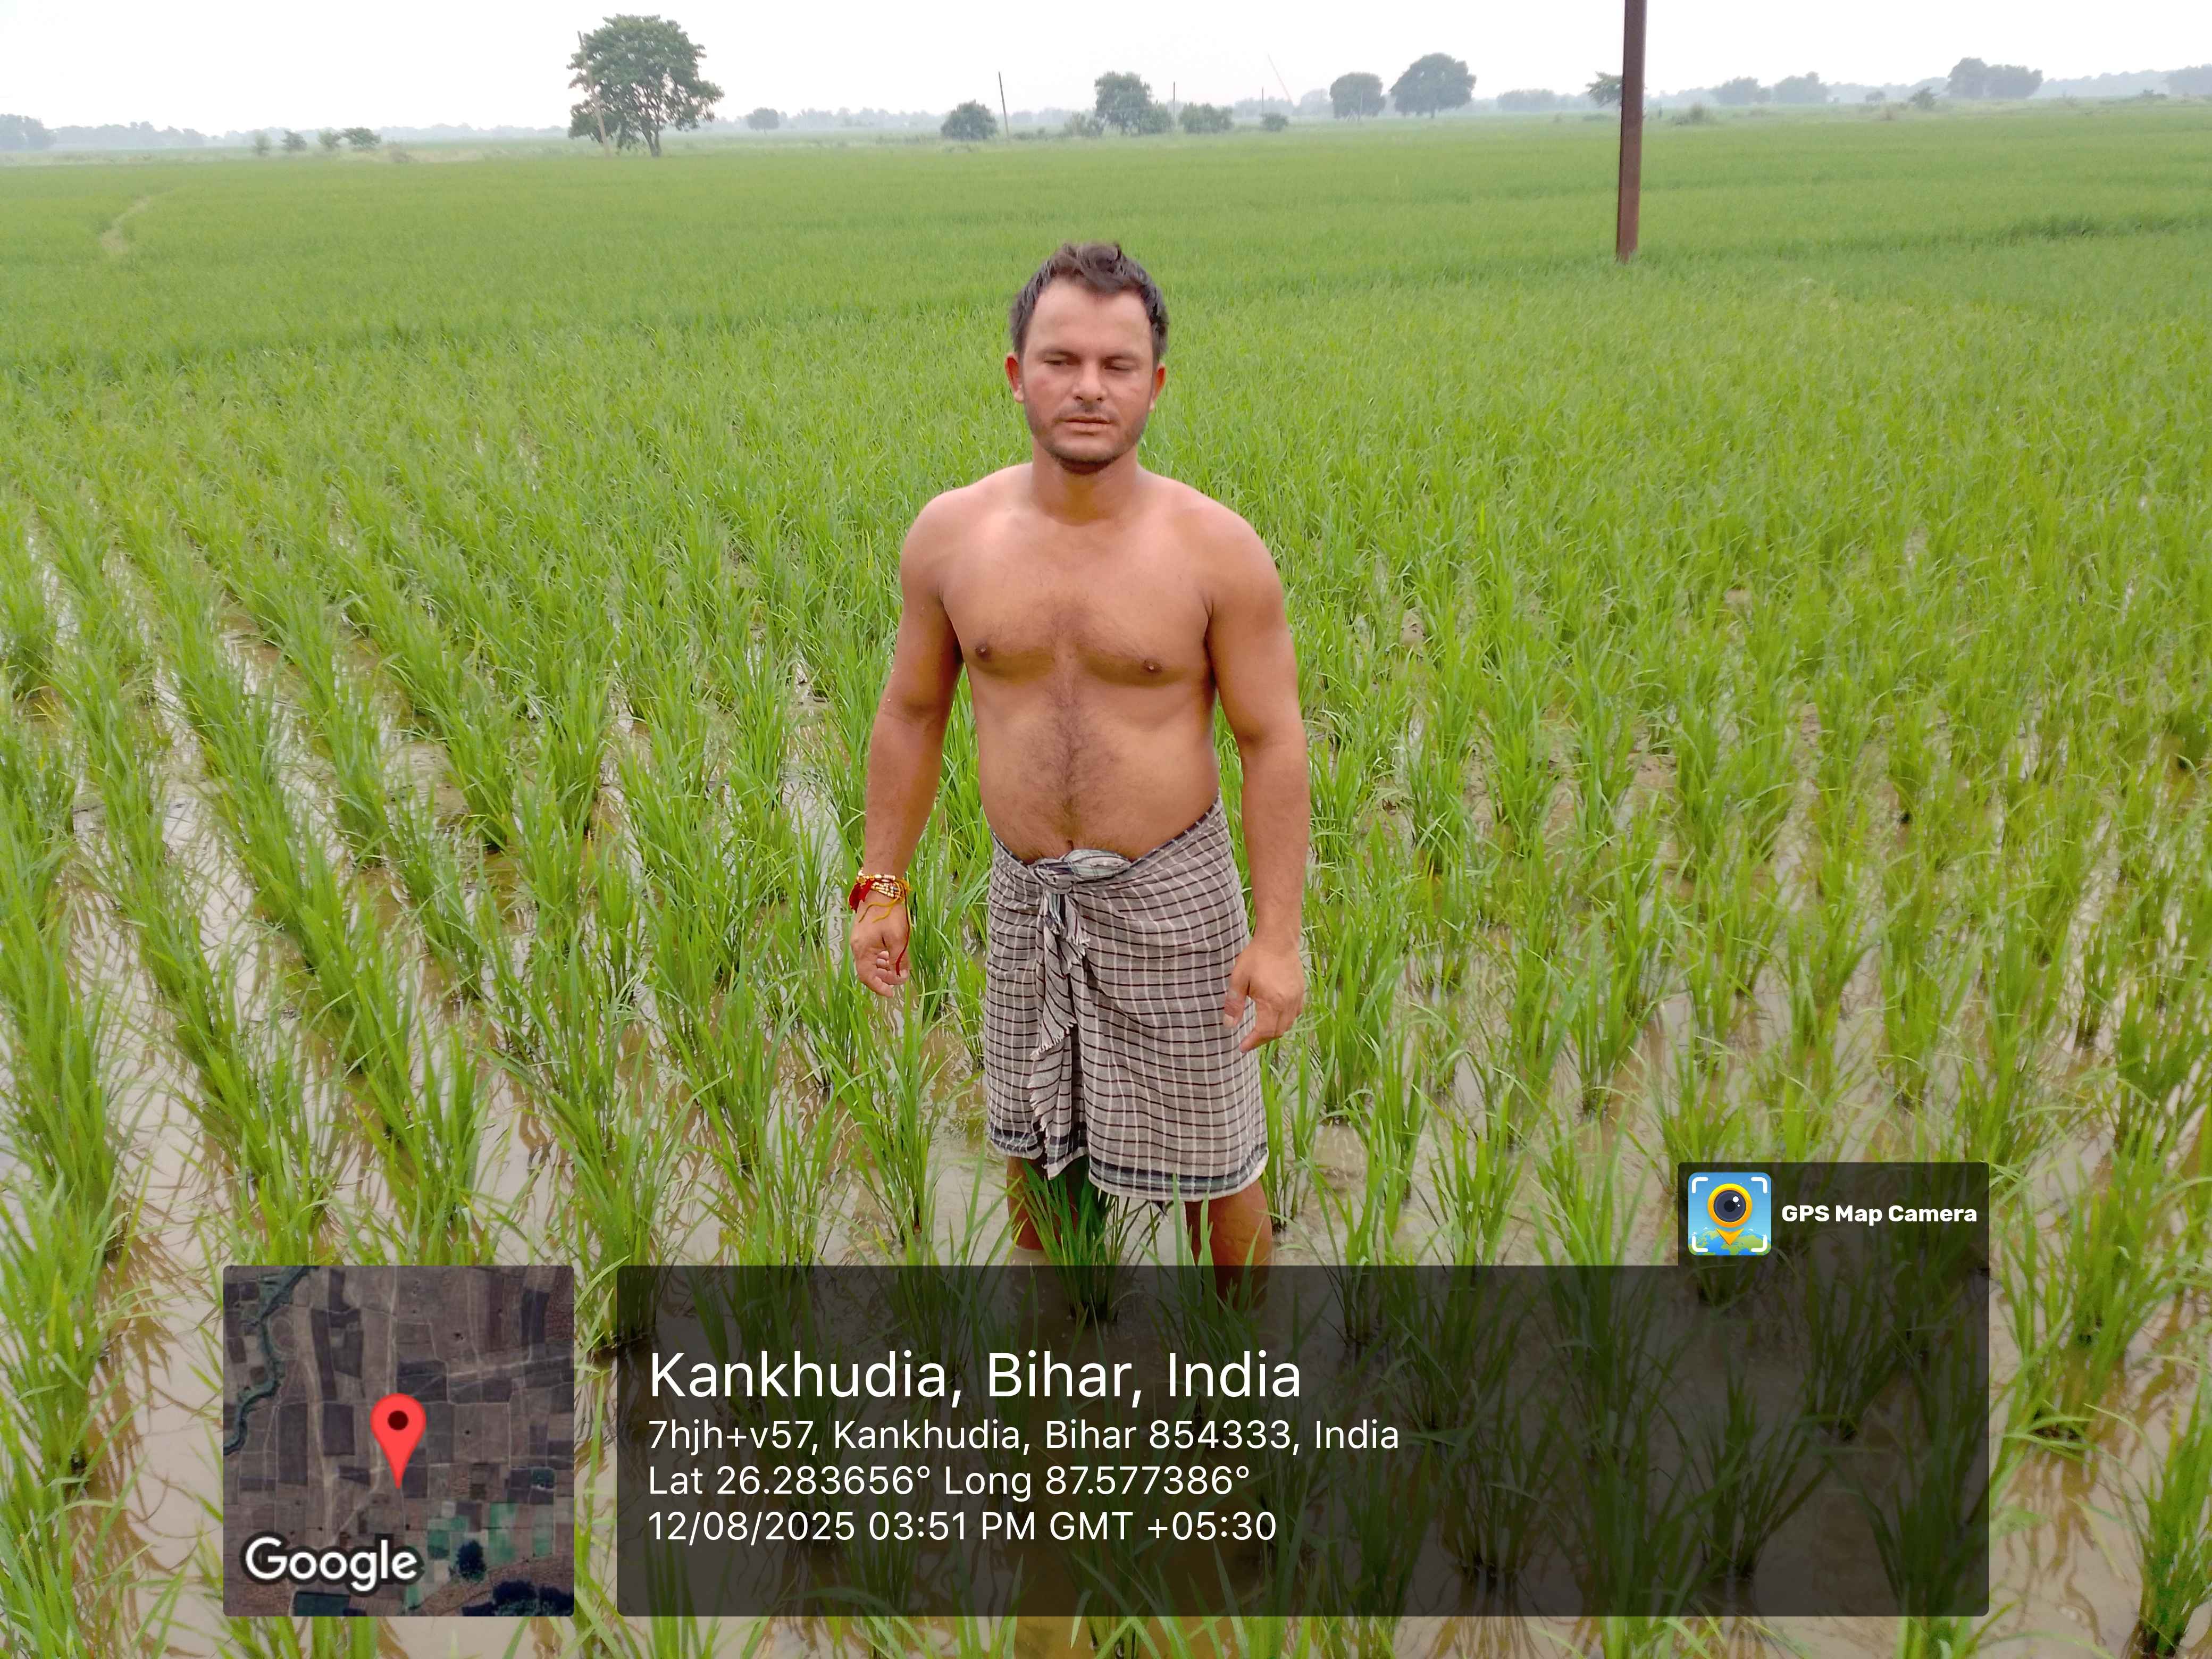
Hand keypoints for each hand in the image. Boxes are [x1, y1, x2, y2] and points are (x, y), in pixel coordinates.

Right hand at [849, 900, 909, 995]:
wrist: (880, 888)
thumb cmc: (889, 913)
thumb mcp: (898, 939)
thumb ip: (899, 961)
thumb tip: (902, 977)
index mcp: (862, 950)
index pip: (867, 977)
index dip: (879, 987)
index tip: (891, 993)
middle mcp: (857, 946)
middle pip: (867, 970)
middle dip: (883, 978)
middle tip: (898, 979)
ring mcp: (859, 939)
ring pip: (869, 961)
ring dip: (883, 968)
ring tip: (897, 968)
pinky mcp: (864, 933)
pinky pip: (870, 951)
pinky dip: (880, 957)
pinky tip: (891, 956)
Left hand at [1223, 936, 1302, 1052]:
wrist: (1278, 939)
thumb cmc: (1256, 957)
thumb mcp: (1239, 979)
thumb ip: (1234, 1004)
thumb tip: (1229, 1025)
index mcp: (1272, 1002)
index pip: (1264, 1032)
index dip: (1253, 1042)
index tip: (1242, 1047)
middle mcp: (1288, 1003)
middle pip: (1278, 1032)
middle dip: (1263, 1039)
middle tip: (1249, 1040)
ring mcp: (1297, 997)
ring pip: (1288, 1024)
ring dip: (1274, 1031)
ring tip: (1260, 1031)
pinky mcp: (1301, 991)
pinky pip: (1295, 1013)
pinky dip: (1285, 1020)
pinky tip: (1275, 1016)